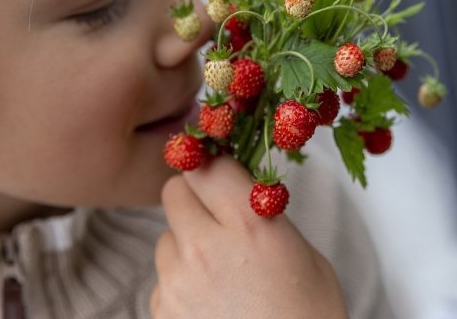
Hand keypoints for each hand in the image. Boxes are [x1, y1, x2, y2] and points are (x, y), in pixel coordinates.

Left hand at [151, 155, 347, 318]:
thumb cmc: (308, 318)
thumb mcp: (304, 255)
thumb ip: (264, 216)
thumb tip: (237, 194)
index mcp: (249, 224)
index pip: (207, 165)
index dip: (213, 166)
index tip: (219, 174)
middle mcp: (205, 246)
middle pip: (174, 190)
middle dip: (192, 196)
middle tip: (213, 215)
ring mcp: (177, 281)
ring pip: (165, 235)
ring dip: (184, 242)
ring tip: (215, 271)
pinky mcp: (161, 310)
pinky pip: (161, 276)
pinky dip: (178, 280)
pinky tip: (207, 301)